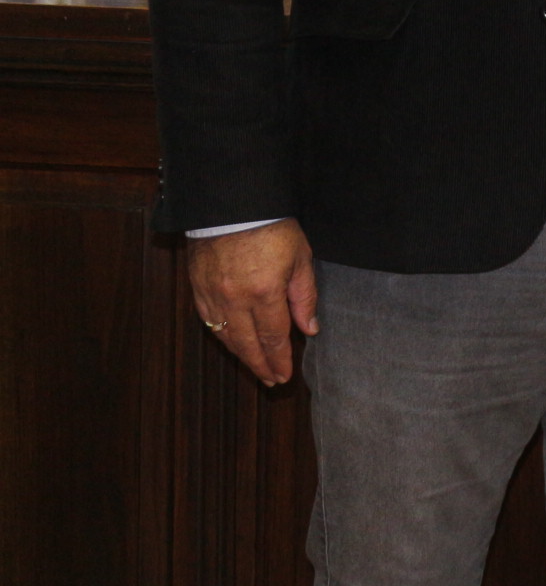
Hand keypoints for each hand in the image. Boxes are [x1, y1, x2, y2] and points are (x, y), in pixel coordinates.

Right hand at [188, 220, 317, 386]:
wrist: (233, 204)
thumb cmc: (272, 227)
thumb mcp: (301, 258)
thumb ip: (305, 297)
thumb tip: (309, 329)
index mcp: (265, 293)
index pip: (273, 337)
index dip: (279, 359)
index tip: (284, 376)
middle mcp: (235, 300)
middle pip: (248, 344)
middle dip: (260, 366)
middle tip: (271, 381)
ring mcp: (213, 295)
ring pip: (225, 336)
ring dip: (241, 355)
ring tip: (255, 366)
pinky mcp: (197, 287)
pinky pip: (208, 321)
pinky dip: (221, 336)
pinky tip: (232, 342)